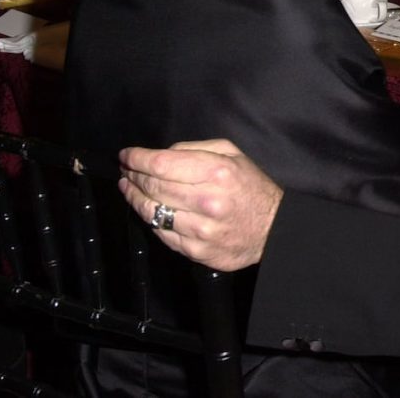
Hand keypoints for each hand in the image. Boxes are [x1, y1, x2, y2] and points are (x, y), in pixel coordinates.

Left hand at [118, 139, 282, 271]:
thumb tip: (163, 155)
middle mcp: (207, 200)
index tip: (126, 156)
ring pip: (152, 212)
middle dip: (133, 176)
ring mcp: (200, 229)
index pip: (162, 164)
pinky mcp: (196, 250)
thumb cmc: (252, 186)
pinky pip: (161, 233)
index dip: (137, 159)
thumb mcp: (232, 154)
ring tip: (129, 188)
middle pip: (153, 187)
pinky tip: (148, 209)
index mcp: (216, 172)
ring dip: (134, 198)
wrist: (274, 228)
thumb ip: (196, 149)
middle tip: (126, 171)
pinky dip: (150, 219)